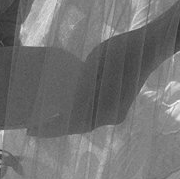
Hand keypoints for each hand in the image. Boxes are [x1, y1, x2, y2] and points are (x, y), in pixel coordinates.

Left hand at [29, 27, 155, 136]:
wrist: (148, 48)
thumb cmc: (121, 52)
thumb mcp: (96, 64)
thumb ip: (83, 84)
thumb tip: (66, 100)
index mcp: (105, 107)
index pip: (72, 122)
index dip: (51, 128)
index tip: (32, 130)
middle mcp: (110, 116)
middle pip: (78, 125)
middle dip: (55, 127)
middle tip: (32, 127)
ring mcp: (115, 113)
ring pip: (85, 121)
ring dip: (65, 122)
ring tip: (44, 119)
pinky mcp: (117, 107)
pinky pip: (93, 115)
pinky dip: (77, 115)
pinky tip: (64, 110)